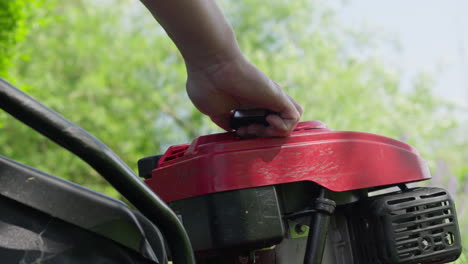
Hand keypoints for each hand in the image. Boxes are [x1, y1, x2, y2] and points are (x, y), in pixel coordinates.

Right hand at [186, 55, 302, 136]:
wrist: (210, 66)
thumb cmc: (206, 84)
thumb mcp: (214, 110)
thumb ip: (226, 121)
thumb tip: (234, 130)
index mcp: (247, 105)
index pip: (263, 125)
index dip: (254, 134)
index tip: (239, 131)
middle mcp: (262, 101)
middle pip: (278, 126)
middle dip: (264, 136)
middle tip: (247, 130)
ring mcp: (271, 99)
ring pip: (290, 122)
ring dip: (275, 133)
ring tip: (258, 126)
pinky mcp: (278, 96)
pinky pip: (294, 117)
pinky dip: (283, 126)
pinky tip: (267, 120)